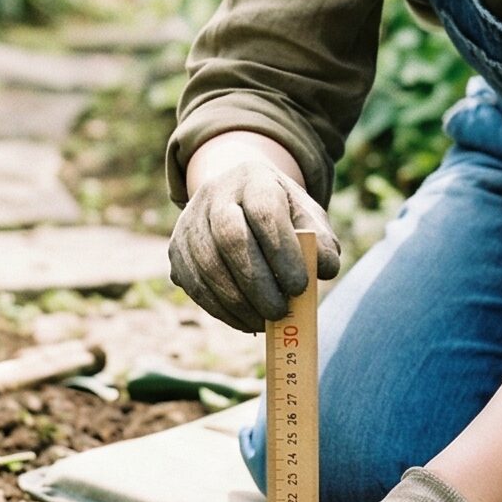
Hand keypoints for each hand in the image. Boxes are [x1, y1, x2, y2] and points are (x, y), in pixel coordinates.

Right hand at [169, 154, 339, 331]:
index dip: (282, 252)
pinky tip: (246, 321)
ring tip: (266, 322)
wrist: (236, 199)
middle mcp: (214, 194)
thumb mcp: (306, 218)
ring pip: (208, 266)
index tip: (300, 287)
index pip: (264, 212)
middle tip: (281, 312)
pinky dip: (222, 310)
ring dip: (239, 303)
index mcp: (253, 179)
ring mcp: (190, 222)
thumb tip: (325, 270)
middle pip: (230, 238)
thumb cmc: (281, 215)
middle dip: (257, 283)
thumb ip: (322, 242)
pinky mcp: (176, 250)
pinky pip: (195, 285)